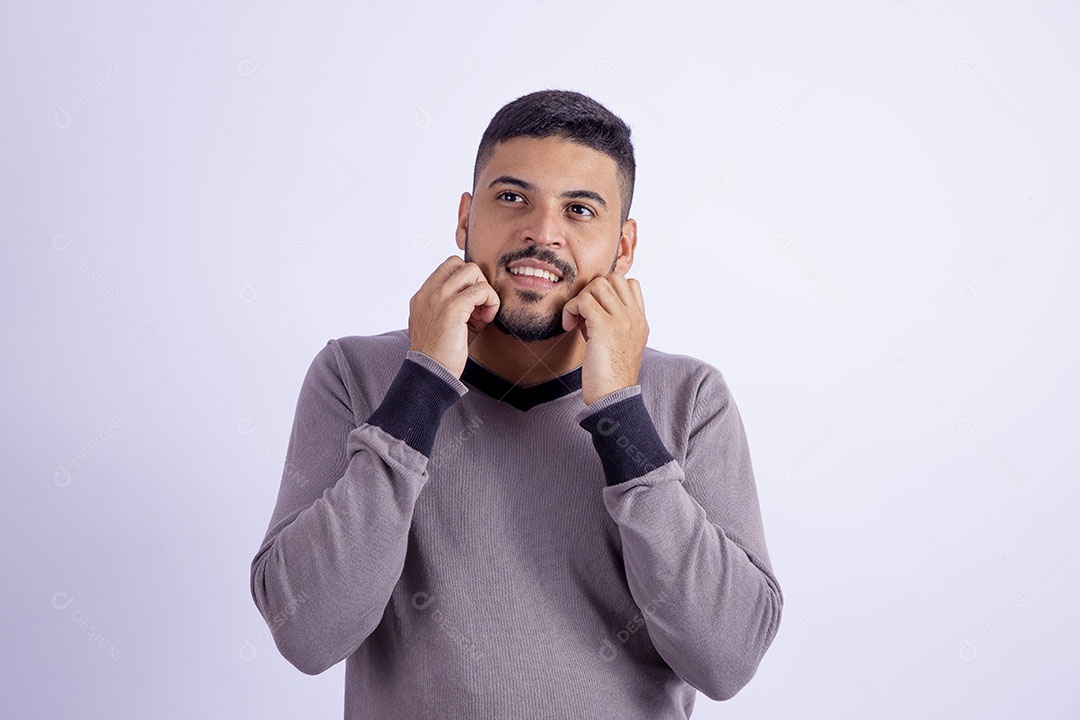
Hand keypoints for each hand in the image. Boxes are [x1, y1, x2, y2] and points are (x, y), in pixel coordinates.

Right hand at [408, 256, 499, 377]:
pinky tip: (486, 320)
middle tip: (479, 305)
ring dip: (484, 290)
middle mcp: (427, 293)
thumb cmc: (440, 355)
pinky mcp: (452, 308)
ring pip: (472, 270)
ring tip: (483, 313)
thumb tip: (483, 301)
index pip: (447, 268)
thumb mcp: (445, 326)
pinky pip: (481, 290)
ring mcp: (438, 298)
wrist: (431, 374)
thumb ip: (458, 308)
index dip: (465, 282)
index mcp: (422, 296)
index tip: (471, 306)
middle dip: (475, 280)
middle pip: (458, 263)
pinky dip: (491, 302)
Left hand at [561, 272, 648, 404]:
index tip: (596, 311)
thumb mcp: (619, 345)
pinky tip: (569, 326)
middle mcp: (634, 317)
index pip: (631, 283)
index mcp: (640, 321)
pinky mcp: (604, 327)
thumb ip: (611, 324)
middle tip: (583, 314)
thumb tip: (588, 310)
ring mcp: (621, 320)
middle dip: (592, 290)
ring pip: (598, 284)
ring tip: (576, 320)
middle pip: (613, 277)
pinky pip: (583, 301)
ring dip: (580, 299)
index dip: (608, 290)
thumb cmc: (611, 377)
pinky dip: (571, 309)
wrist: (613, 398)